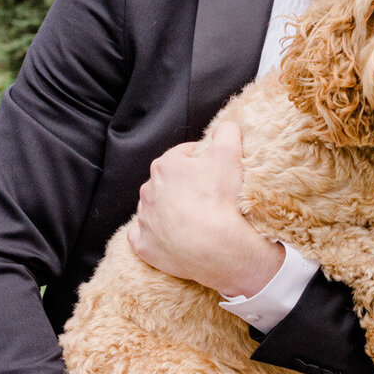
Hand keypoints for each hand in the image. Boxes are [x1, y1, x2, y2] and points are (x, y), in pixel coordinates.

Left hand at [127, 122, 283, 300]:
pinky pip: (143, 236)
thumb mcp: (230, 153)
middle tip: (208, 195)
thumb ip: (226, 132)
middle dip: (185, 185)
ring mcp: (144, 220)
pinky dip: (155, 235)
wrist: (218, 247)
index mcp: (164, 165)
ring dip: (170, 210)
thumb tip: (225, 126)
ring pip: (155, 208)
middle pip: (168, 182)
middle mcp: (148, 190)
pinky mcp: (144, 246)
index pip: (184, 155)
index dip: (203, 160)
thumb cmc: (221, 198)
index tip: (216, 170)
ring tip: (194, 218)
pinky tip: (171, 236)